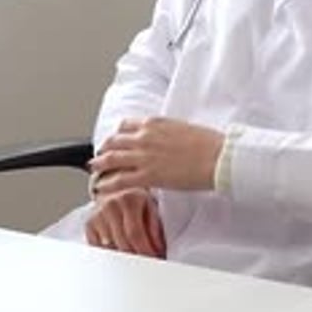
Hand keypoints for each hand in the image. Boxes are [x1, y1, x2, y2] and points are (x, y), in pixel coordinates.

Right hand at [85, 187, 165, 255]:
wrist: (118, 190)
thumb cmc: (138, 202)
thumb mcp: (151, 208)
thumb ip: (155, 229)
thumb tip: (158, 251)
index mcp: (129, 198)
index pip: (135, 233)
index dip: (144, 251)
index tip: (152, 261)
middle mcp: (111, 203)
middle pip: (122, 243)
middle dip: (136, 258)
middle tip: (146, 265)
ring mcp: (97, 213)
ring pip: (110, 248)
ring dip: (124, 259)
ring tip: (135, 259)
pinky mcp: (88, 223)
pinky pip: (99, 248)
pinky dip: (110, 255)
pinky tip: (120, 252)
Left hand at [89, 117, 223, 191]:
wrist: (217, 157)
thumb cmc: (207, 143)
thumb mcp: (182, 128)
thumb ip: (166, 132)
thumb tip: (163, 138)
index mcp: (155, 123)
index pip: (126, 125)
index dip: (117, 134)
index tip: (115, 140)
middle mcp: (145, 136)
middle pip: (114, 141)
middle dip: (104, 149)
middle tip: (99, 155)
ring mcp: (144, 156)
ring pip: (111, 159)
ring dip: (100, 164)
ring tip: (94, 170)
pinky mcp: (148, 175)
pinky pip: (119, 180)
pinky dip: (106, 184)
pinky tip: (101, 188)